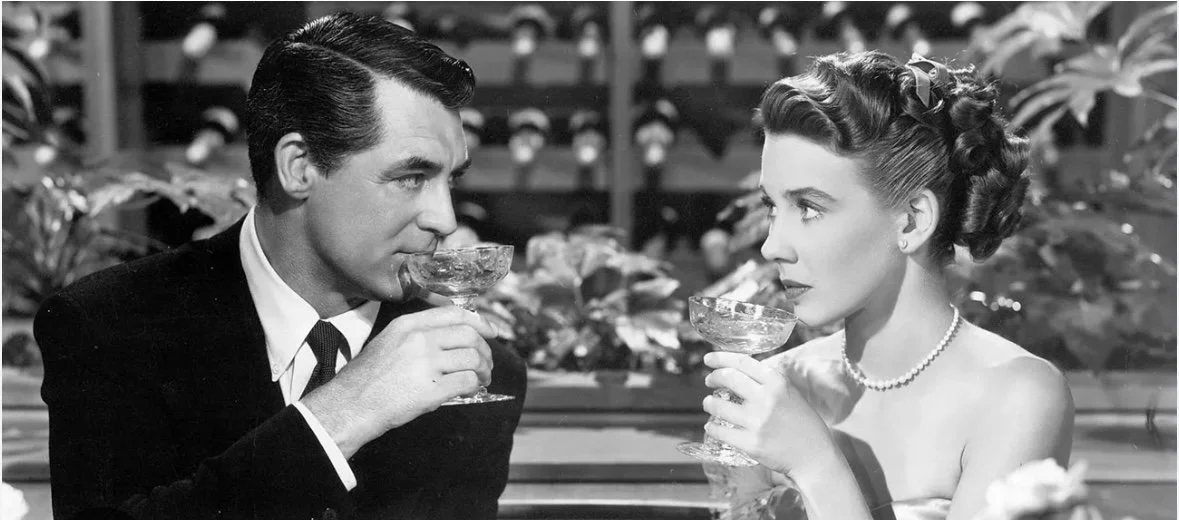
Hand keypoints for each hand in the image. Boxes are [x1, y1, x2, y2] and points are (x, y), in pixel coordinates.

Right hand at [301, 305, 498, 456]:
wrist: (351, 406)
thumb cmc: (367, 379)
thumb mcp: (388, 342)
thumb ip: (418, 336)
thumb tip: (452, 339)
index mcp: (408, 325)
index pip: (455, 314)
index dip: (479, 322)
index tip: (491, 332)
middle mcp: (419, 340)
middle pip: (469, 336)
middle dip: (485, 350)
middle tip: (486, 364)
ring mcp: (426, 363)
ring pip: (473, 358)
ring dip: (483, 370)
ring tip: (481, 379)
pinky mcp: (432, 389)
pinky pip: (467, 381)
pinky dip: (474, 386)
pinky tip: (470, 390)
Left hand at [701, 352, 837, 474]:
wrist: (814, 456)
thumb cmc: (804, 424)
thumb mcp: (791, 393)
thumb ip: (770, 382)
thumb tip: (743, 370)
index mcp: (777, 383)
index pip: (742, 362)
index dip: (721, 358)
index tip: (709, 359)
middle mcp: (766, 399)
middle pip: (728, 378)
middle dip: (713, 377)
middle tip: (709, 381)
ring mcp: (757, 422)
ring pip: (718, 406)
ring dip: (709, 403)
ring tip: (710, 404)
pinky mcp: (751, 443)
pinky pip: (720, 432)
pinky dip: (712, 428)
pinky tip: (711, 427)